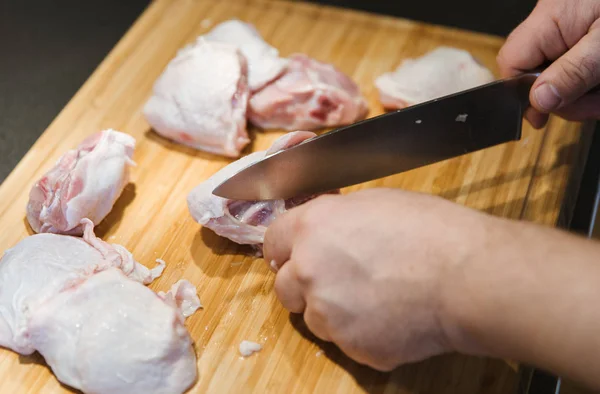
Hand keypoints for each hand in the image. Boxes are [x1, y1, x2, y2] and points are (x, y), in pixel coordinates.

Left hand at [262, 188, 491, 369]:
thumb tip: (326, 231)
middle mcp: (309, 271)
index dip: (285, 249)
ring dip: (332, 312)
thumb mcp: (374, 202)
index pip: (272, 242)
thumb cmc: (429, 230)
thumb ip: (335, 219)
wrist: (466, 276)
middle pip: (285, 286)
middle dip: (303, 285)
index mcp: (312, 228)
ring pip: (314, 319)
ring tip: (375, 300)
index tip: (294, 256)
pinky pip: (346, 342)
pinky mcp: (352, 347)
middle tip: (337, 281)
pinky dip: (362, 333)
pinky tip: (392, 318)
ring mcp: (328, 314)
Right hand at [497, 0, 599, 127]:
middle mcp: (558, 22)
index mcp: (551, 19)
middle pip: (540, 73)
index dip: (522, 93)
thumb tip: (539, 101)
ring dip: (588, 93)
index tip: (541, 117)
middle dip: (568, 97)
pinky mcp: (593, 32)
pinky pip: (583, 65)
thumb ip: (574, 73)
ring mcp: (577, 27)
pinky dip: (597, 80)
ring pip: (564, 74)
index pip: (512, 61)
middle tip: (596, 104)